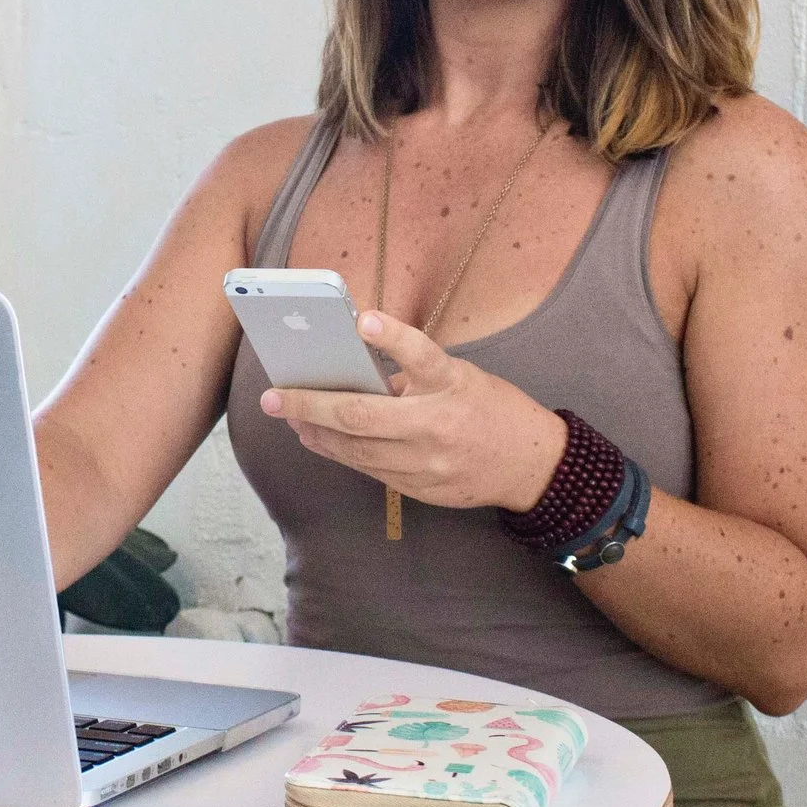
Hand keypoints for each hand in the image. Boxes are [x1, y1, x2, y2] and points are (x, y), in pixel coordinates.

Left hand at [258, 309, 568, 513]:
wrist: (531, 465)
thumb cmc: (490, 409)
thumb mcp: (462, 377)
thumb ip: (414, 377)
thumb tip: (355, 377)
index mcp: (453, 384)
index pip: (421, 354)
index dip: (390, 336)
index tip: (361, 318)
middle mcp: (437, 424)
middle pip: (362, 417)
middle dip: (310, 406)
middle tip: (275, 397)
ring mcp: (426, 462)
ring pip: (355, 449)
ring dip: (315, 432)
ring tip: (289, 417)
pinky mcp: (419, 487)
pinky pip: (368, 469)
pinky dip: (338, 451)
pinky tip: (317, 438)